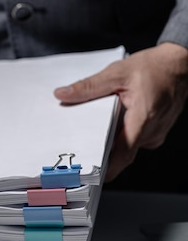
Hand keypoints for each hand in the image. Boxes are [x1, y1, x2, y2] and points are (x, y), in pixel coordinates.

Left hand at [54, 43, 187, 180]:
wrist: (178, 66)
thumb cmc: (154, 68)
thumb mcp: (117, 72)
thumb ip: (89, 86)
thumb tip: (64, 94)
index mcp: (143, 118)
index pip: (122, 153)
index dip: (105, 167)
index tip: (88, 174)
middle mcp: (152, 131)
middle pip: (121, 150)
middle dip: (100, 150)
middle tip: (77, 148)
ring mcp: (155, 134)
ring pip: (127, 144)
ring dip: (110, 140)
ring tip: (89, 131)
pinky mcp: (154, 132)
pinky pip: (134, 138)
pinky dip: (120, 133)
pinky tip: (109, 122)